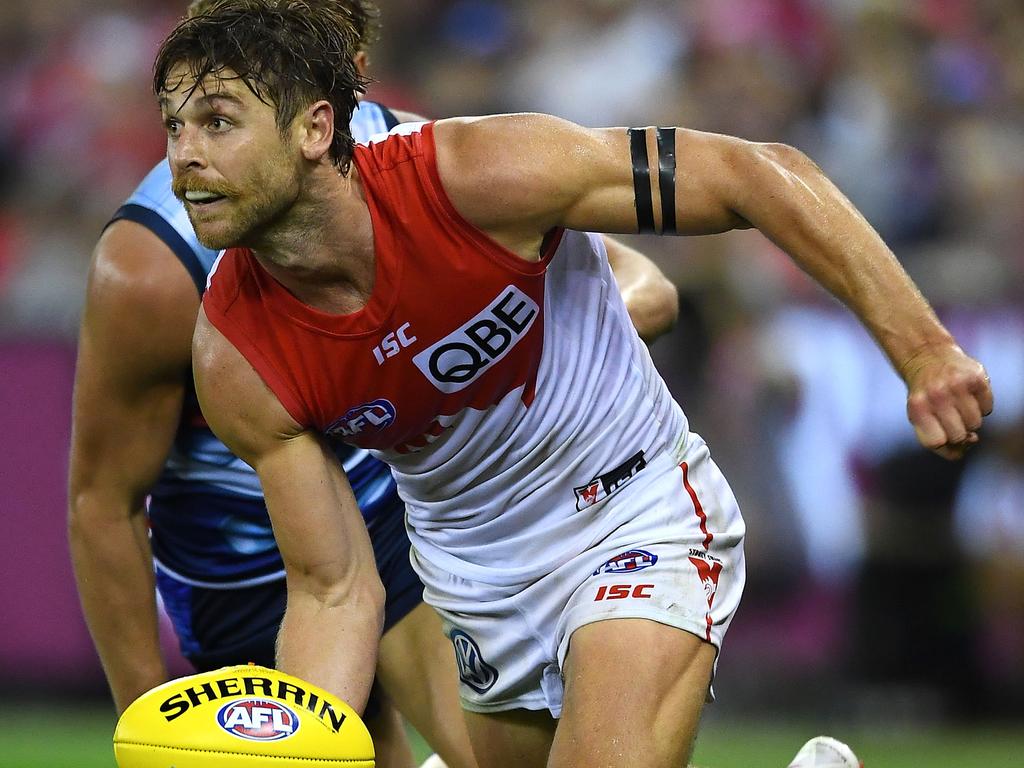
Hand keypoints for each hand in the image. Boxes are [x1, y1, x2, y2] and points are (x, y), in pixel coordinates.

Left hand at [902, 344, 992, 459]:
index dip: (945, 446)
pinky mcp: (976, 377)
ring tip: (959, 406)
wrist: (928, 356)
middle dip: (958, 433)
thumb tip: (970, 442)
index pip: (935, 443)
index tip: (945, 438)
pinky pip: (987, 409)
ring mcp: (957, 385)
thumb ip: (937, 437)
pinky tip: (969, 395)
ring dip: (970, 420)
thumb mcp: (918, 415)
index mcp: (917, 408)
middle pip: (958, 436)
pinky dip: (981, 407)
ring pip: (975, 424)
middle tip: (952, 419)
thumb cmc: (925, 394)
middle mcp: (936, 395)